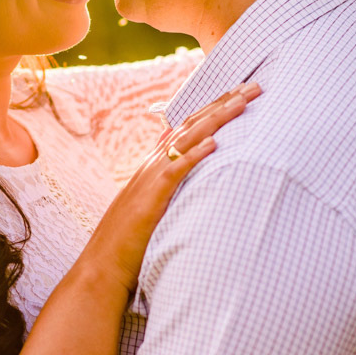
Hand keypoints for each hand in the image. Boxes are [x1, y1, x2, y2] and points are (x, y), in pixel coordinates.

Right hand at [85, 82, 260, 293]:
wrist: (102, 267)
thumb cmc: (130, 246)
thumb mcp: (153, 211)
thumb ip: (170, 195)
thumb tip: (193, 189)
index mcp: (153, 167)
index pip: (187, 128)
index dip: (214, 108)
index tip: (239, 94)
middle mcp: (151, 165)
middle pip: (192, 124)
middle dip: (223, 103)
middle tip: (253, 86)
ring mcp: (149, 179)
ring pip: (187, 139)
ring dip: (216, 119)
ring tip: (242, 103)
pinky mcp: (151, 197)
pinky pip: (175, 171)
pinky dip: (195, 155)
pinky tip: (215, 144)